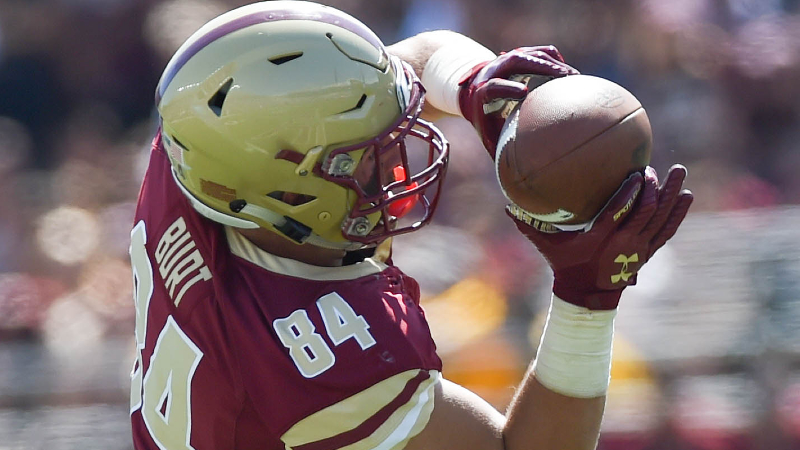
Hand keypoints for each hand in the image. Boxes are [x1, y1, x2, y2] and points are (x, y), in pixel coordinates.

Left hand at [457, 46, 578, 158]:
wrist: (472, 90)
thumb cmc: (485, 120)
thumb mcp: (488, 136)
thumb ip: (500, 154)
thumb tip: (515, 184)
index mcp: (483, 92)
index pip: (494, 86)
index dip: (507, 88)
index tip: (523, 92)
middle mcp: (494, 70)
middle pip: (517, 61)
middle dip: (541, 67)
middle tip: (565, 77)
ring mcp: (507, 59)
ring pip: (531, 53)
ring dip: (553, 62)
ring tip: (574, 77)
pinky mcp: (521, 54)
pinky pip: (540, 51)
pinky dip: (555, 59)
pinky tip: (569, 75)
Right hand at [507, 165, 693, 309]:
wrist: (588, 294)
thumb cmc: (565, 264)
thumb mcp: (547, 246)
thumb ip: (529, 225)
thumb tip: (507, 206)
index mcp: (600, 238)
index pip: (619, 212)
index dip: (630, 193)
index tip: (635, 173)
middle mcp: (623, 243)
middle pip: (645, 212)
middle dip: (651, 188)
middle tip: (650, 169)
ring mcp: (639, 248)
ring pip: (661, 219)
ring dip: (671, 194)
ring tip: (679, 172)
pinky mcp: (648, 252)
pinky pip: (667, 230)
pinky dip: (678, 213)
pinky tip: (686, 196)